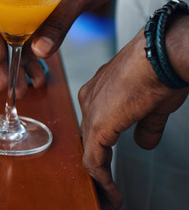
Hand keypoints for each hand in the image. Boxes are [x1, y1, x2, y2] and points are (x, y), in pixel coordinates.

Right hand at [0, 0, 124, 95]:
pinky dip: (34, 58)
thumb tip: (40, 51)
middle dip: (2, 59)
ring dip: (18, 64)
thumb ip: (58, 22)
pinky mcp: (39, 14)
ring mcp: (26, 4)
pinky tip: (38, 76)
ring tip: (22, 88)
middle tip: (3, 84)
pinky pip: (30, 38)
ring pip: (14, 37)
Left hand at [78, 29, 188, 208]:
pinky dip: (103, 180)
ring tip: (109, 199)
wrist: (161, 54)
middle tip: (106, 194)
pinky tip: (113, 193)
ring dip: (100, 180)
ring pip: (90, 154)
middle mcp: (89, 100)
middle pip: (89, 143)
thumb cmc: (161, 70)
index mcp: (100, 93)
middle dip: (98, 171)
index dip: (102, 154)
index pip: (96, 130)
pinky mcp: (98, 125)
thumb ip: (147, 125)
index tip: (111, 175)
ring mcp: (91, 112)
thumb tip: (144, 143)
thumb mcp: (155, 104)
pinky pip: (94, 160)